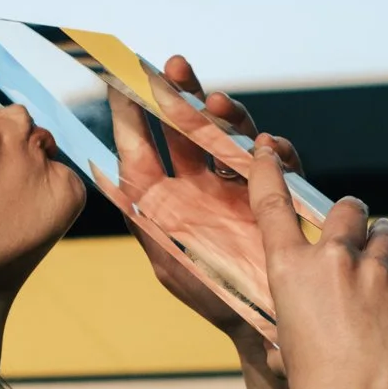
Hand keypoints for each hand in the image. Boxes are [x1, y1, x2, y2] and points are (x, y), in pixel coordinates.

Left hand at [111, 54, 303, 335]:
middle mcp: (201, 181)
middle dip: (182, 92)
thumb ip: (143, 216)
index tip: (120, 74)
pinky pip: (277, 159)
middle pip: (189, 125)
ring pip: (230, 132)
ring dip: (226, 113)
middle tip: (174, 65)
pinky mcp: (275, 191)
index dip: (134, 109)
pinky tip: (267, 144)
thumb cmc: (209, 292)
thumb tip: (110, 176)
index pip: (146, 143)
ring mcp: (238, 183)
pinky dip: (274, 147)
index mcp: (167, 194)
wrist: (261, 323)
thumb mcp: (167, 257)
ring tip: (218, 103)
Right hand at [246, 137, 387, 388]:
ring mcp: (376, 273)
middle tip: (357, 225)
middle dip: (352, 213)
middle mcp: (332, 261)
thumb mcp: (285, 341)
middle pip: (347, 210)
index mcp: (289, 270)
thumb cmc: (311, 384)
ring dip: (382, 248)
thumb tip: (296, 329)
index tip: (267, 149)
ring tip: (379, 280)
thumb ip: (294, 316)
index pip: (273, 205)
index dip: (268, 171)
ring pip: (386, 236)